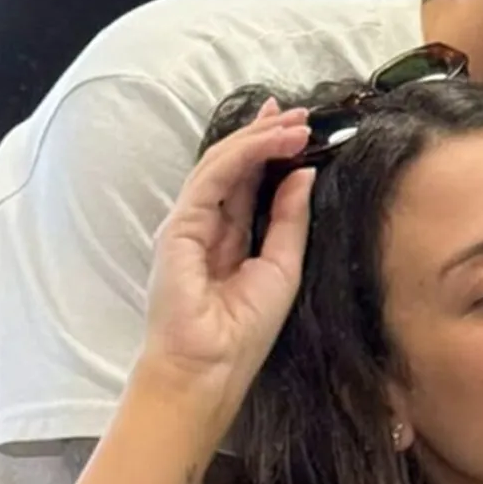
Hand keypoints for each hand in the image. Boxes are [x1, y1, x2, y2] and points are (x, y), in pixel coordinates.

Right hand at [138, 98, 312, 422]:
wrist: (208, 370)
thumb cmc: (242, 332)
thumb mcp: (283, 267)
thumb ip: (289, 220)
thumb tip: (303, 174)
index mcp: (227, 237)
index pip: (248, 182)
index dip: (271, 151)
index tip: (300, 128)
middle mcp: (204, 225)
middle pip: (234, 166)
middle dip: (266, 134)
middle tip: (301, 112)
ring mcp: (187, 223)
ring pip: (222, 164)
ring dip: (260, 138)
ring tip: (296, 122)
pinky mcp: (178, 227)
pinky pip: (212, 179)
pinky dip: (244, 155)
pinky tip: (273, 142)